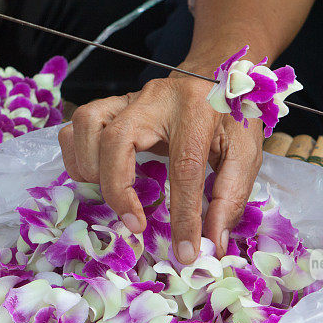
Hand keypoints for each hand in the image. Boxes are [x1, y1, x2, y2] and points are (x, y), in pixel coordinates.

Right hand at [58, 69, 263, 263]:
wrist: (216, 71)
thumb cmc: (231, 114)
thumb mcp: (246, 152)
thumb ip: (231, 197)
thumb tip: (214, 243)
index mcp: (197, 110)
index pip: (185, 168)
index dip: (183, 216)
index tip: (185, 251)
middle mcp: (156, 99)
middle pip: (116, 139)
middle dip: (118, 189)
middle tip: (136, 223)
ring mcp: (128, 99)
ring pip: (87, 126)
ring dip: (91, 169)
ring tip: (114, 196)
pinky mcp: (112, 105)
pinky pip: (75, 126)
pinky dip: (77, 156)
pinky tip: (97, 176)